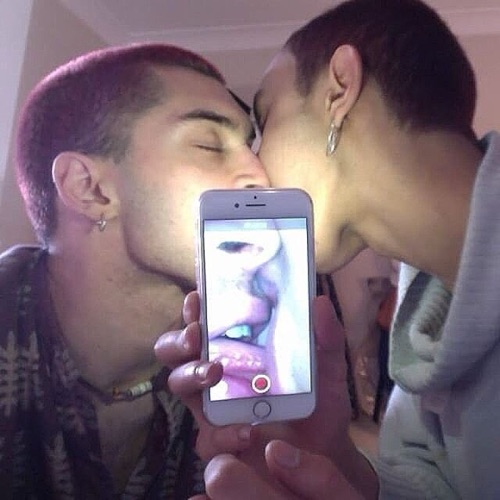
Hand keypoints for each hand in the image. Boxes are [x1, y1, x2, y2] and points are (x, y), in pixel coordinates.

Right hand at [155, 292, 376, 496]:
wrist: (326, 452)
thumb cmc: (319, 402)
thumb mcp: (328, 368)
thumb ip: (327, 337)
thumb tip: (320, 302)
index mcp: (237, 349)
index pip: (205, 323)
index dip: (194, 309)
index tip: (198, 298)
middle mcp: (217, 373)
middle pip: (177, 350)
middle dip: (179, 339)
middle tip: (196, 335)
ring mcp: (213, 406)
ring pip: (179, 384)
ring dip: (190, 374)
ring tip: (214, 372)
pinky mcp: (219, 441)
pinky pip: (207, 437)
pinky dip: (223, 432)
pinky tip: (247, 431)